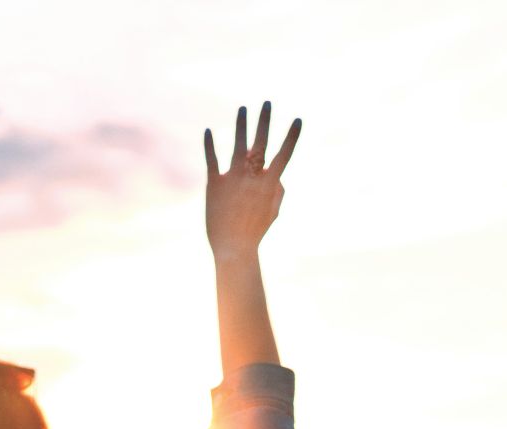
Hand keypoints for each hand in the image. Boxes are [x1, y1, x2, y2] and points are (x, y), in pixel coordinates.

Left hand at [204, 102, 301, 261]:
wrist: (233, 248)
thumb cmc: (255, 232)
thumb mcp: (273, 212)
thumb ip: (278, 192)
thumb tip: (278, 176)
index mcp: (270, 184)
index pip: (284, 155)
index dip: (292, 137)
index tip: (298, 119)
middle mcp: (252, 177)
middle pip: (261, 143)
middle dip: (265, 121)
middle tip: (267, 102)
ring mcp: (233, 178)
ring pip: (238, 145)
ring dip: (241, 125)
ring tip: (243, 108)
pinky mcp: (214, 183)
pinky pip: (211, 159)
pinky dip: (209, 144)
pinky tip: (207, 130)